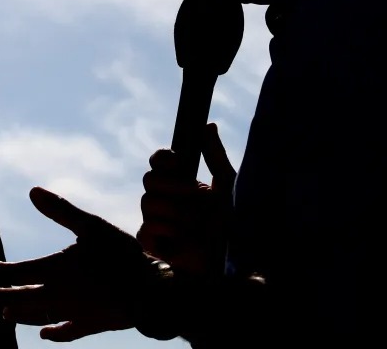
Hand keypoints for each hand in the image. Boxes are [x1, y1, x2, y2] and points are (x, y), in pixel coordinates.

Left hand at [0, 186, 160, 341]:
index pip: (20, 272)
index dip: (3, 271)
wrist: (151, 290)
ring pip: (40, 316)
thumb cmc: (121, 253)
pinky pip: (66, 332)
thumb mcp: (91, 225)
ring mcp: (74, 312)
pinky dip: (53, 333)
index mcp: (56, 268)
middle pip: (24, 297)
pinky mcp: (91, 324)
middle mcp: (59, 294)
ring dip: (22, 315)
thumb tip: (32, 191)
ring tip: (7, 316)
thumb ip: (60, 210)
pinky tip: (45, 334)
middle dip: (5, 296)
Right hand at [137, 123, 235, 277]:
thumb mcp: (230, 186)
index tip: (178, 161)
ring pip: (146, 204)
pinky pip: (143, 232)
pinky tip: (182, 238)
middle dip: (171, 185)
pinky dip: (161, 232)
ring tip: (196, 224)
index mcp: (184, 185)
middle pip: (148, 180)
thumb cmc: (240, 224)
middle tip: (194, 193)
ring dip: (175, 211)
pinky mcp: (158, 247)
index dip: (162, 159)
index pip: (158, 164)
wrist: (242, 261)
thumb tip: (207, 125)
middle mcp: (170, 202)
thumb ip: (215, 155)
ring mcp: (162, 224)